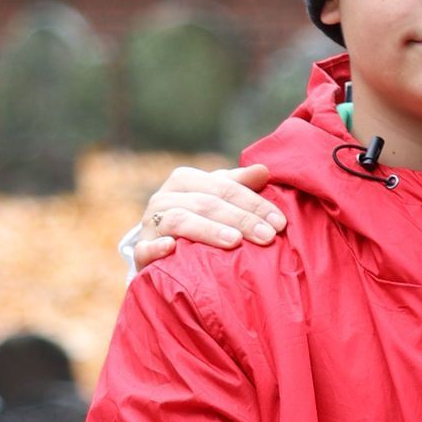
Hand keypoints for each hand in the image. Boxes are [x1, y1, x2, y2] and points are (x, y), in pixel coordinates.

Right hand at [129, 162, 286, 266]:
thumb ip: (238, 185)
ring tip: (234, 241)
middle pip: (205, 203)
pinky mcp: (141, 251)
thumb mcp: (216, 198)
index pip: (224, 187)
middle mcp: (165, 198)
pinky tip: (172, 249)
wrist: (159, 249)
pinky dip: (157, 248)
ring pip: (178, 221)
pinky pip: (145, 249)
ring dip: (207, 230)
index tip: (280, 222)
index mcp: (185, 180)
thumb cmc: (197, 219)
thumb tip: (264, 170)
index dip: (253, 203)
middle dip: (240, 219)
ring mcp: (150, 224)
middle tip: (267, 236)